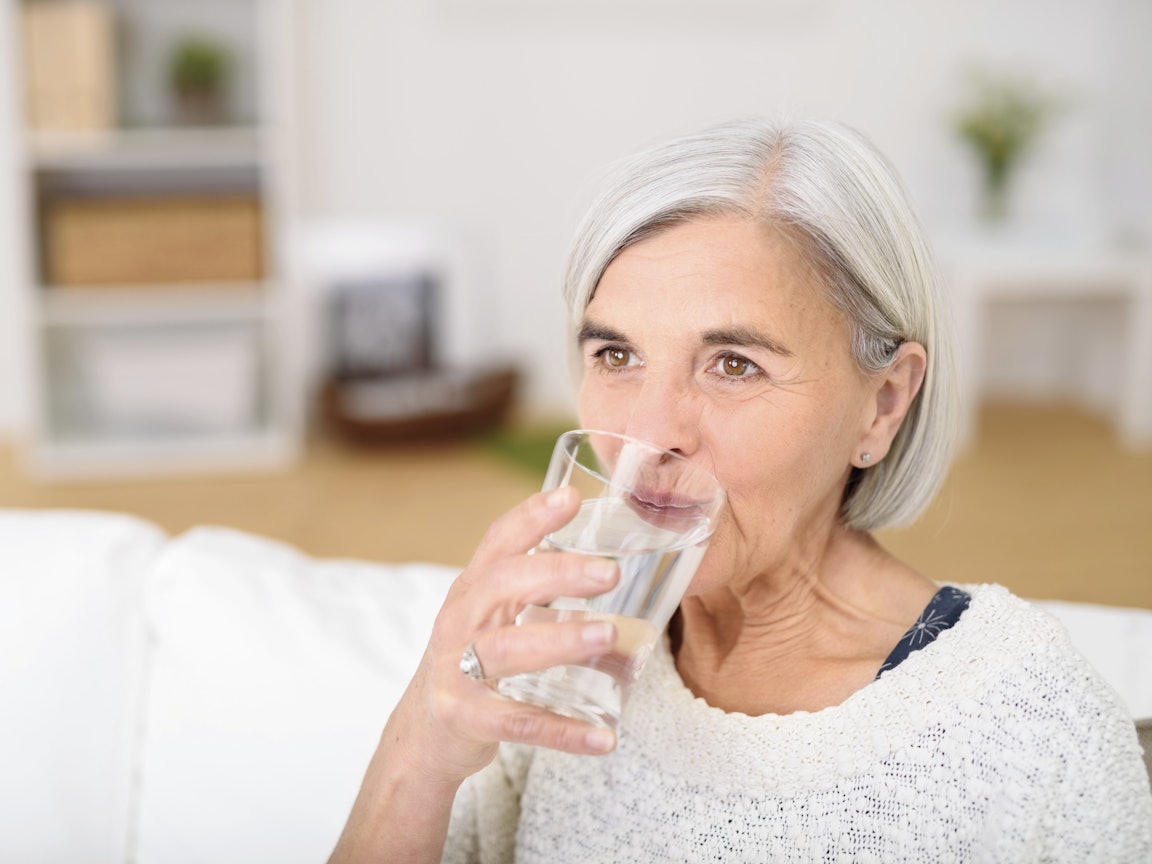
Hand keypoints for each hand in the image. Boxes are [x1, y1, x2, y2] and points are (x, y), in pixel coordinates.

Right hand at [384, 485, 620, 786]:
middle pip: (502, 586)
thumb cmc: (472, 661)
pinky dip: (563, 731)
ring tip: (610, 635)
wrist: (424, 734)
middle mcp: (459, 623)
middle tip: (610, 573)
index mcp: (471, 591)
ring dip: (561, 641)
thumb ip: (532, 587)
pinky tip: (604, 737)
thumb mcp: (489, 615)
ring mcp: (458, 672)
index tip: (571, 498)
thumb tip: (605, 558)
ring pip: (508, 650)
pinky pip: (518, 723)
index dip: (530, 517)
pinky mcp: (466, 719)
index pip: (497, 543)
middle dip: (556, 574)